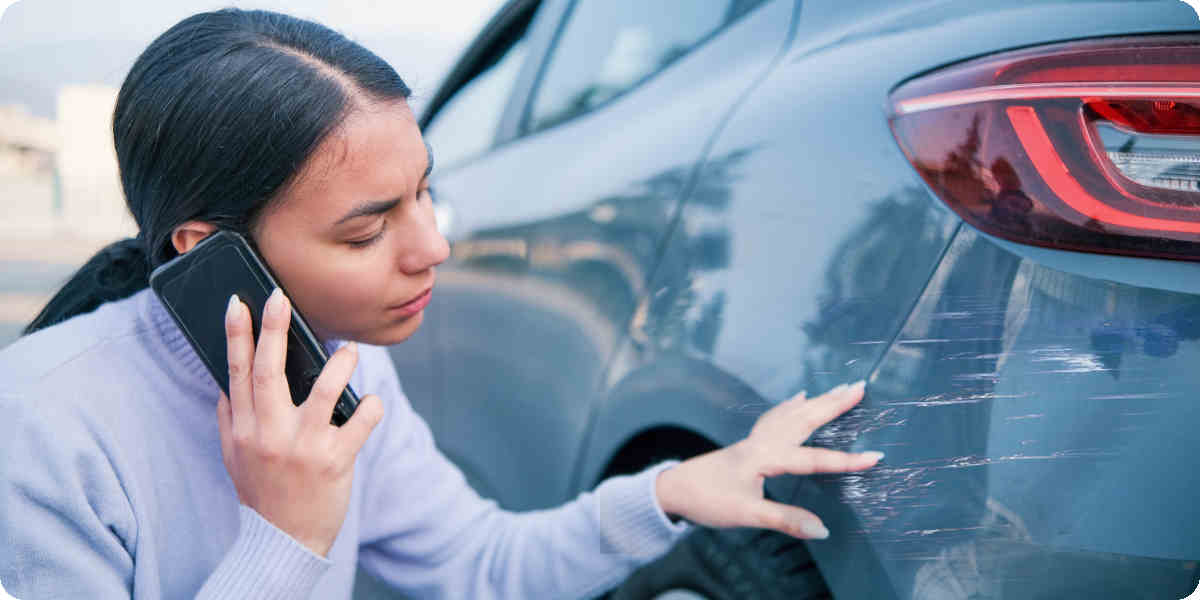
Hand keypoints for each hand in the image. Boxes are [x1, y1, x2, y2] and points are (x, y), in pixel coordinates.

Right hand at [217, 288, 383, 555]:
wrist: (284, 541)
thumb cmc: (262, 493)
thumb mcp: (233, 458)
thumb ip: (228, 420)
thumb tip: (226, 384)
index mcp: (242, 428)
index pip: (236, 372)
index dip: (237, 334)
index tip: (238, 302)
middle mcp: (268, 433)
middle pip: (269, 371)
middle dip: (274, 329)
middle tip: (279, 297)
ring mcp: (302, 446)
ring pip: (324, 390)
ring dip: (340, 365)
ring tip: (349, 352)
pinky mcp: (334, 461)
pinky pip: (359, 422)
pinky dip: (371, 407)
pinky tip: (373, 403)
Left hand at [655, 381, 879, 538]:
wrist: (672, 489)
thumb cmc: (707, 500)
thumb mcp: (746, 514)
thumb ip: (785, 519)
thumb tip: (822, 529)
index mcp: (765, 458)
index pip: (813, 459)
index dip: (846, 461)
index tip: (876, 458)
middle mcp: (762, 442)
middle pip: (804, 419)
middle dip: (833, 405)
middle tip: (860, 387)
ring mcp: (754, 440)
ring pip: (791, 414)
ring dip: (817, 402)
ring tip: (840, 389)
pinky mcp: (748, 443)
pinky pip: (775, 417)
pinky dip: (790, 406)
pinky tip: (799, 398)